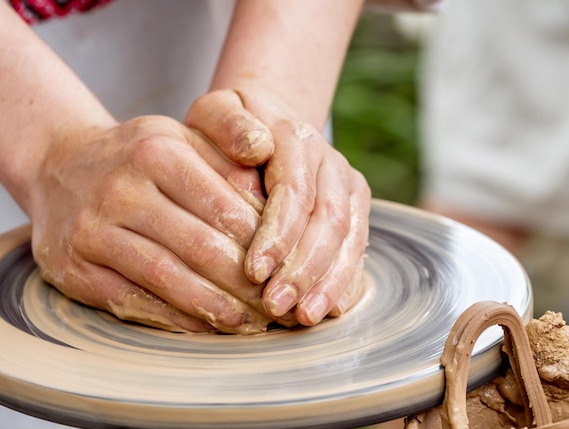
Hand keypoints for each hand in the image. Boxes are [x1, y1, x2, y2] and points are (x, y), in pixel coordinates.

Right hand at [27, 115, 273, 333]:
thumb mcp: (181, 138)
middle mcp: (121, 189)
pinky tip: (205, 327)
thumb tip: (275, 202)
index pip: (225, 208)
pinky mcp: (73, 268)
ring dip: (216, 308)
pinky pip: (133, 300)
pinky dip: (174, 318)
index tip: (289, 269)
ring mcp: (92, 230)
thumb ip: (228, 161)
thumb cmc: (136, 157)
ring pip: (168, 277)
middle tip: (278, 306)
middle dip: (247, 284)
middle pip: (200, 247)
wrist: (59, 166)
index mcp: (158, 151)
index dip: (264, 245)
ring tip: (251, 323)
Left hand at [186, 89, 371, 325]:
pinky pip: (357, 246)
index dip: (278, 234)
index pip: (294, 191)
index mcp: (296, 138)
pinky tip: (328, 310)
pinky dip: (344, 280)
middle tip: (276, 306)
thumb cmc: (228, 128)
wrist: (266, 122)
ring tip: (304, 317)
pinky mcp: (354, 207)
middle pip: (327, 220)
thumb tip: (256, 147)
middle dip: (303, 268)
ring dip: (328, 281)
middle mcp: (330, 162)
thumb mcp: (216, 112)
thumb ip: (229, 124)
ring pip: (349, 237)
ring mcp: (347, 185)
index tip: (253, 271)